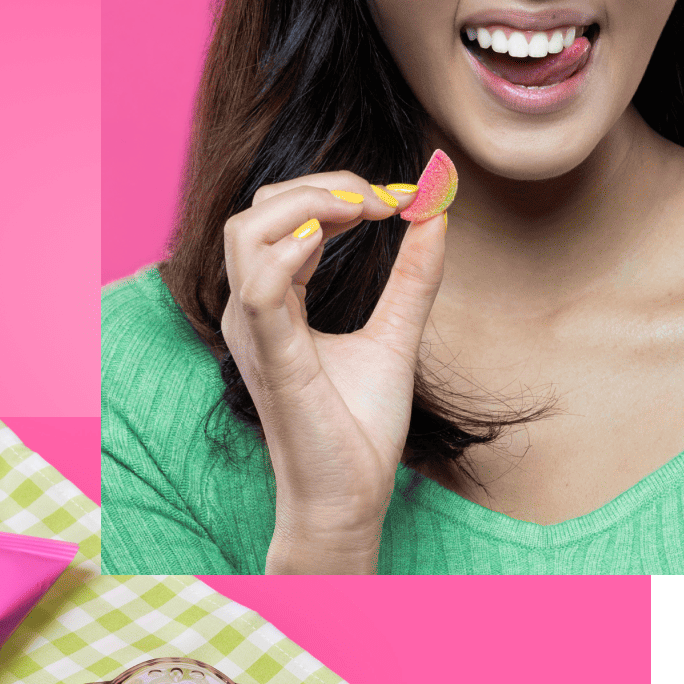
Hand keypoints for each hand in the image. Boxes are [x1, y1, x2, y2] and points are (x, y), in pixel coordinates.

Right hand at [219, 172, 447, 572]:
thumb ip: (413, 278)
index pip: (283, 215)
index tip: (399, 199)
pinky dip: (291, 252)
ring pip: (247, 232)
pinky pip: (259, 287)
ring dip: (309, 204)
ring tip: (365, 212)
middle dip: (325, 185)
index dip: (339, 191)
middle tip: (388, 200)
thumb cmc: (357, 430)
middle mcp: (252, 310)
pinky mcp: (272, 357)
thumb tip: (435, 214)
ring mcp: (255, 331)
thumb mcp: (396, 336)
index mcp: (273, 302)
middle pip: (259, 209)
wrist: (348, 498)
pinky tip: (331, 244)